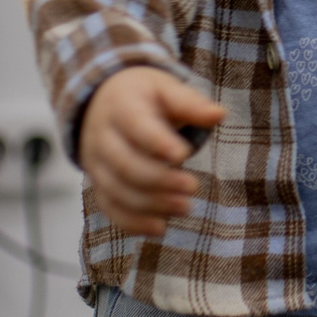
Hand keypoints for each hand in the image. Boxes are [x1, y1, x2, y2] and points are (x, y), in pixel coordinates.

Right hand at [81, 66, 223, 236]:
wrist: (102, 103)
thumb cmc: (144, 97)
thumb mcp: (164, 89)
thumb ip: (190, 104)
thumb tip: (220, 115)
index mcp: (120, 107)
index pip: (136, 127)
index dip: (158, 143)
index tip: (184, 155)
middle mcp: (102, 137)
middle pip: (125, 165)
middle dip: (160, 180)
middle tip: (193, 187)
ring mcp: (96, 164)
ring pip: (117, 191)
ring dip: (152, 204)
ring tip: (186, 207)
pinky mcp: (98, 184)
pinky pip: (110, 207)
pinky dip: (133, 222)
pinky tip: (160, 228)